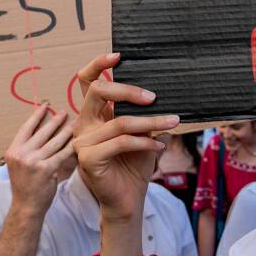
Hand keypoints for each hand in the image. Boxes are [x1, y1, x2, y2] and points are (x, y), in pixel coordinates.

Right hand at [4, 104, 73, 214]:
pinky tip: (78, 140)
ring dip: (65, 131)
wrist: (27, 206)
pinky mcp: (46, 169)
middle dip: (55, 120)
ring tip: (73, 123)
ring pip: (54, 142)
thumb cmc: (26, 184)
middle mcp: (21, 154)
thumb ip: (27, 148)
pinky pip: (62, 154)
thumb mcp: (19, 164)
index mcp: (13, 150)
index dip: (37, 115)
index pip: (26, 128)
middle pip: (42, 132)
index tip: (45, 105)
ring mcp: (33, 162)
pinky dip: (71, 147)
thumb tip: (42, 129)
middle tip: (64, 112)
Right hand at [73, 53, 178, 223]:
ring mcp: (83, 142)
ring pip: (119, 121)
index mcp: (94, 115)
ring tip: (172, 122)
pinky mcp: (88, 158)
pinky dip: (145, 142)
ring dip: (151, 121)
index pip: (87, 83)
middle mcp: (84, 125)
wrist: (128, 200)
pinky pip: (121, 141)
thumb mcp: (142, 134)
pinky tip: (159, 145)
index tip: (119, 55)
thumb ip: (144, 114)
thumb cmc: (134, 166)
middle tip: (154, 97)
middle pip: (97, 92)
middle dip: (128, 90)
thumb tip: (162, 94)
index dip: (98, 65)